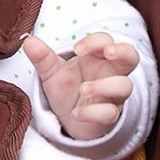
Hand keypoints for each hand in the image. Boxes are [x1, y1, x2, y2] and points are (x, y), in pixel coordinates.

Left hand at [22, 33, 137, 140]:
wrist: (67, 119)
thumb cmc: (67, 88)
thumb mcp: (51, 72)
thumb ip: (42, 58)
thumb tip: (29, 40)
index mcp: (97, 58)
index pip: (106, 41)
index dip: (96, 41)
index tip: (77, 50)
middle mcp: (110, 73)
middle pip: (131, 57)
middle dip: (123, 52)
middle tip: (108, 53)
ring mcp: (112, 95)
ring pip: (125, 86)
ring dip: (105, 86)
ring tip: (83, 89)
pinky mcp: (109, 116)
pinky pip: (110, 113)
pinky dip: (93, 112)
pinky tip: (76, 113)